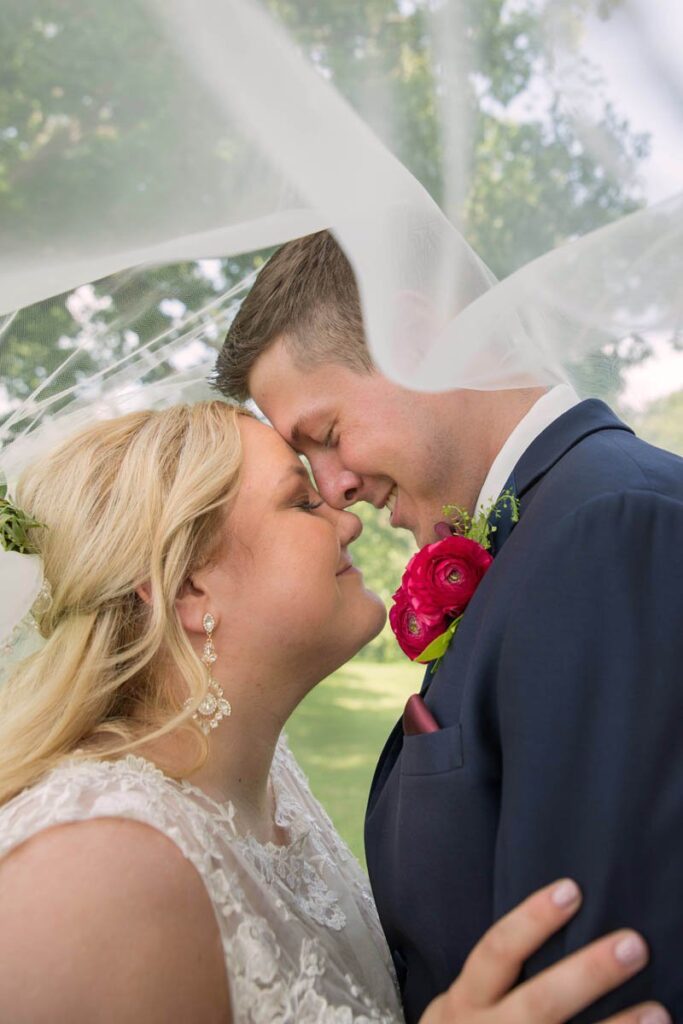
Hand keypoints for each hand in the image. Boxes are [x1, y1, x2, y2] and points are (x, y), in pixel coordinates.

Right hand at [419, 879, 668, 1023]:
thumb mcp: (466, 1001)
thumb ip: (494, 975)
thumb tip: (560, 913)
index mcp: (468, 1000)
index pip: (498, 950)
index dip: (532, 919)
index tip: (572, 889)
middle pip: (540, 1001)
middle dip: (588, 973)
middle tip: (634, 944)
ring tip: (659, 1011)